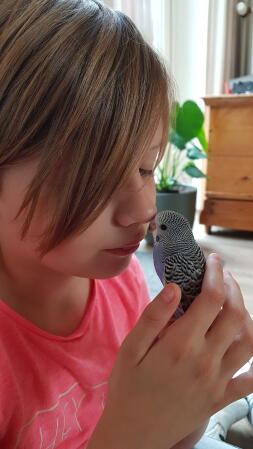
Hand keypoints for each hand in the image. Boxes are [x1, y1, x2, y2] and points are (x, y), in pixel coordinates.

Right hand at [89, 254, 252, 448]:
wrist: (134, 434)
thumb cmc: (128, 388)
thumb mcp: (130, 349)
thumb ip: (153, 317)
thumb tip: (173, 287)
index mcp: (181, 344)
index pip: (211, 299)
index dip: (215, 274)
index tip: (212, 260)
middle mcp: (205, 361)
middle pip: (235, 315)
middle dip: (233, 288)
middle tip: (222, 275)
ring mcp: (217, 381)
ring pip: (248, 341)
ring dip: (246, 316)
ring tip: (232, 303)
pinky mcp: (221, 398)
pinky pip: (250, 380)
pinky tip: (246, 346)